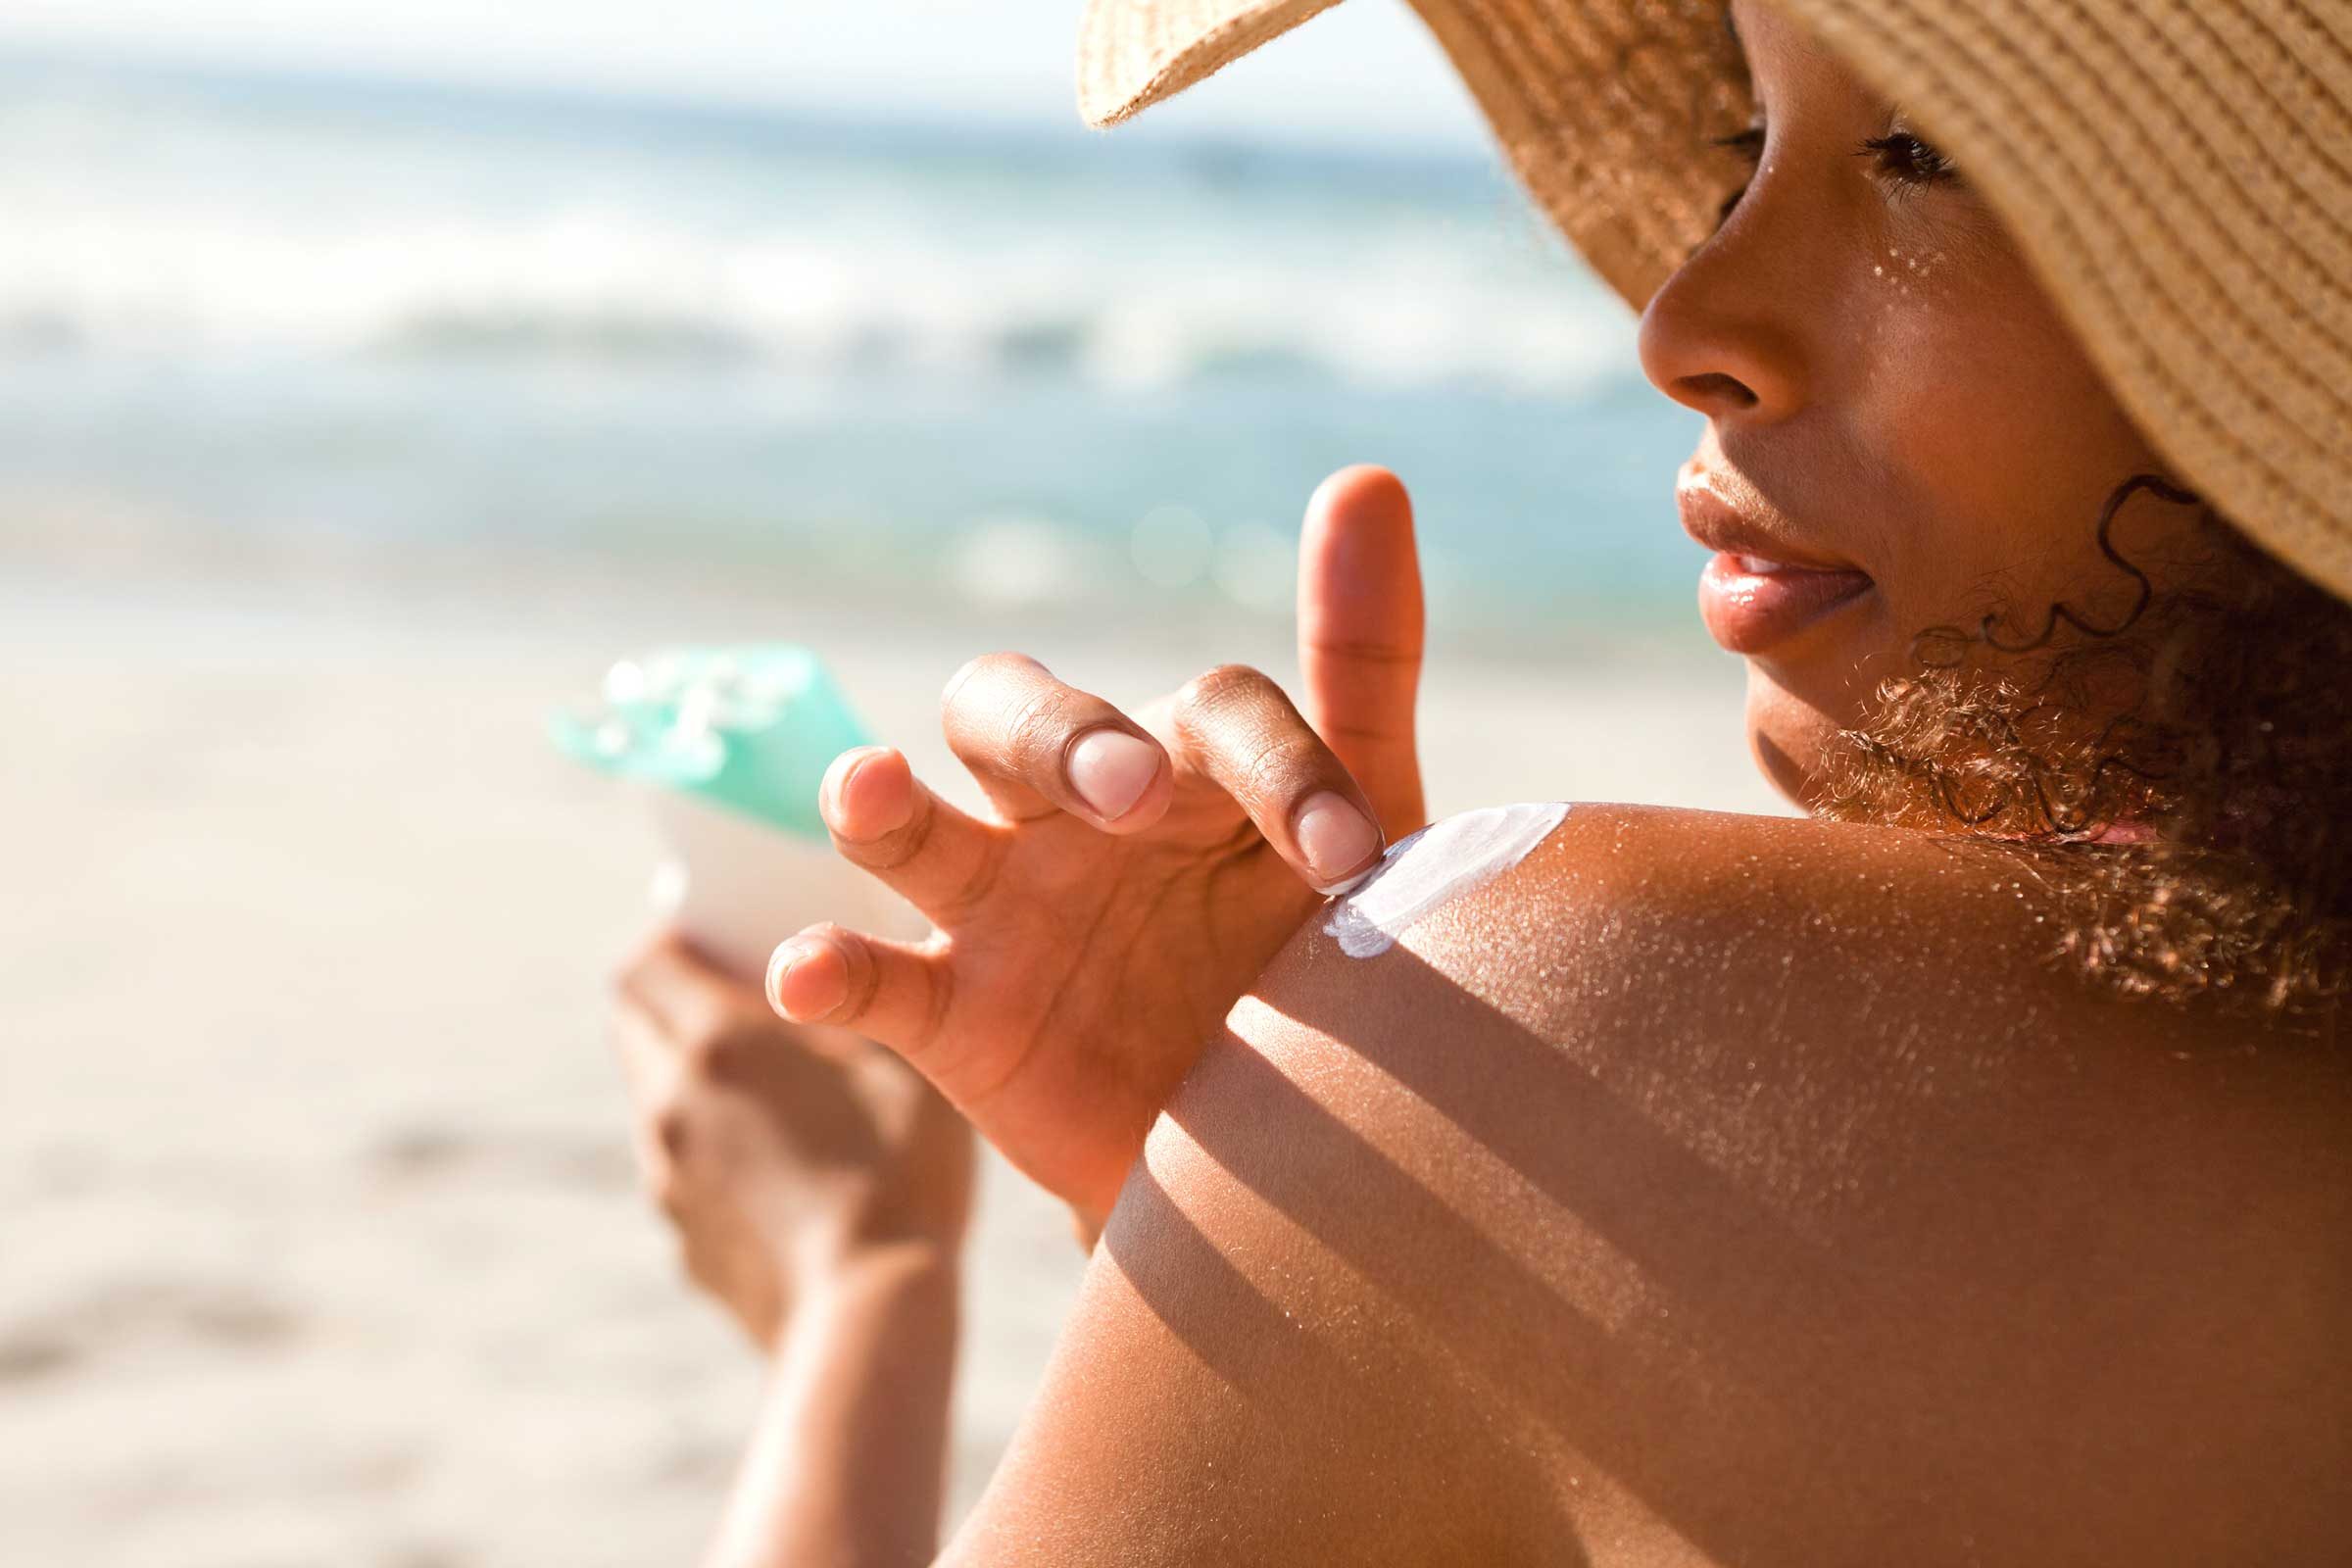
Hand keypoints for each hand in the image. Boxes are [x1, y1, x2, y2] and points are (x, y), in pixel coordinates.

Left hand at [612, 932, 973, 1348]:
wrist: (869, 1314)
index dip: (675, 936)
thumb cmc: (900, 1170)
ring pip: (657, 1099)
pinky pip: (683, 1168)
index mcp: (717, 1041)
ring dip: (695, 1077)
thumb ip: (863, 990)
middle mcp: (671, 1103)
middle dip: (676, 998)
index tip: (722, 934)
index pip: (643, 961)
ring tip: (777, 1087)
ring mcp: (669, 1178)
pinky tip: (786, 1167)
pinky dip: (715, 1147)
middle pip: (635, 1024)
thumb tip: (842, 953)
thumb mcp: (904, 1053)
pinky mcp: (684, 1239)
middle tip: (748, 996)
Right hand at [764, 466, 1424, 1225]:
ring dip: (875, 799)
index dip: (1280, 768)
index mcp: (1184, 762)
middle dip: (1058, 735)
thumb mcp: (1366, 825)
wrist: (1288, 1160)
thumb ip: (1361, 661)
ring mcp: (1002, 908)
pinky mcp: (953, 1017)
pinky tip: (806, 972)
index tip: (1349, 858)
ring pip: (906, 823)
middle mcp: (1074, 813)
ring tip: (871, 785)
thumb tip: (1367, 474)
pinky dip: (827, 970)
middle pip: (1013, 712)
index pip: (1213, 713)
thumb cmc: (1323, 972)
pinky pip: (872, 981)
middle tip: (1124, 795)